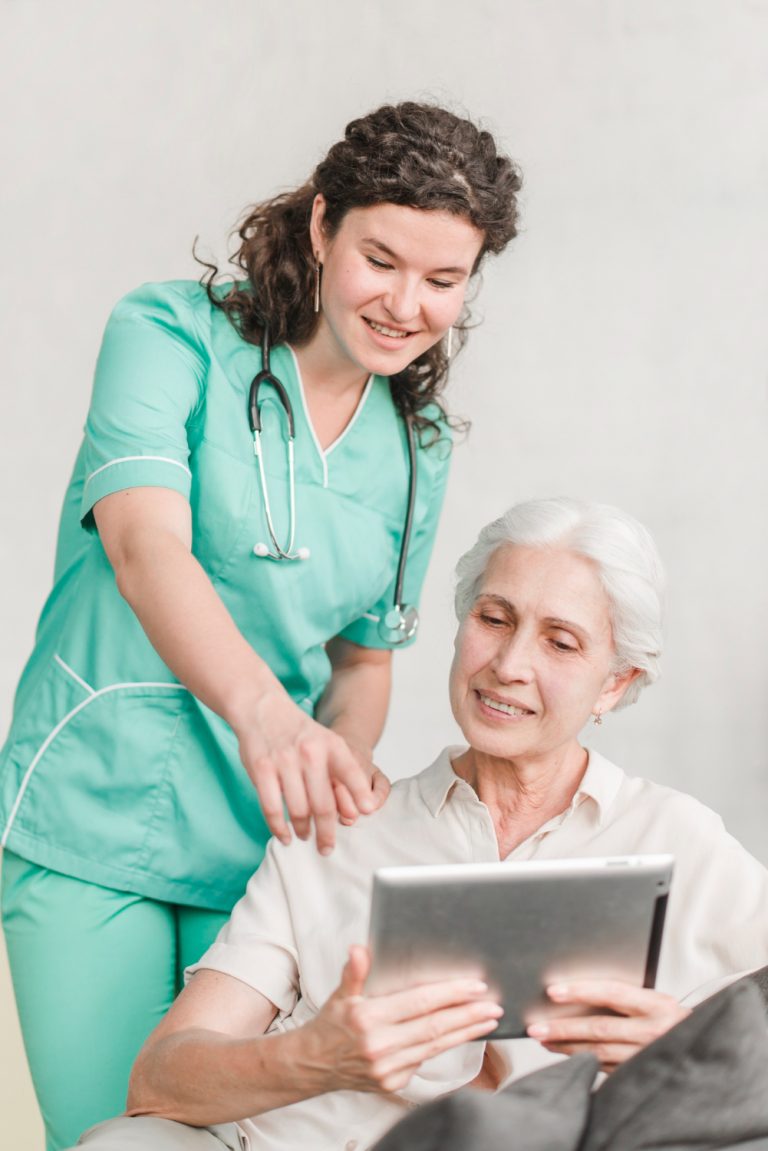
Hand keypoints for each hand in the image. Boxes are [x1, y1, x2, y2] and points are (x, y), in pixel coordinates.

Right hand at [236, 692, 389, 852]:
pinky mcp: (261, 769)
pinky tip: (284, 835)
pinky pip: (272, 808)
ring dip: (303, 830)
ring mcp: (285, 761)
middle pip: (323, 804)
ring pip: (298, 810)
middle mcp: (310, 753)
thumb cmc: (297, 732)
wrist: (262, 707)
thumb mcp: (327, 741)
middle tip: (327, 847)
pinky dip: (279, 828)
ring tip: (305, 836)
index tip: (366, 814)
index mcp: (331, 745)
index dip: (360, 795)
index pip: (352, 774)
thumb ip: (343, 771)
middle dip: (327, 832)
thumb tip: (363, 806)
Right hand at [298, 946, 502, 1094]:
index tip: (474, 986)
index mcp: (368, 1019)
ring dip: (465, 1032)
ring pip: (435, 1046)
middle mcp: (379, 1046)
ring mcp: (388, 1068)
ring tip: (488, 1019)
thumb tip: (360, 949)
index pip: (419, 1002)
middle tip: (493, 1004)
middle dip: (468, 1015)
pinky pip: (426, 1060)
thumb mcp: (339, 994)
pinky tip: (463, 1035)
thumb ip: (354, 972)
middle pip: (434, 1027)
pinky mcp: (394, 1082)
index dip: (450, 994)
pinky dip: (447, 1046)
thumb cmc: (331, 1024)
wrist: (314, 1065)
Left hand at [526, 980, 689, 1071]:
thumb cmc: (675, 1021)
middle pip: (601, 1028)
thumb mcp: (657, 1001)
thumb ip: (627, 997)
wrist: (709, 1049)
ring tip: (545, 1040)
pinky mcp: (642, 1075)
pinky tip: (568, 1056)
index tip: (553, 991)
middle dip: (564, 1028)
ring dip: (568, 1048)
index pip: (612, 993)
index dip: (581, 991)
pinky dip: (585, 1061)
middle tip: (537, 1027)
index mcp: (657, 1005)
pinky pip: (608, 1068)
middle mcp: (654, 1031)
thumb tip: (580, 991)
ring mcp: (648, 1057)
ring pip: (600, 1053)